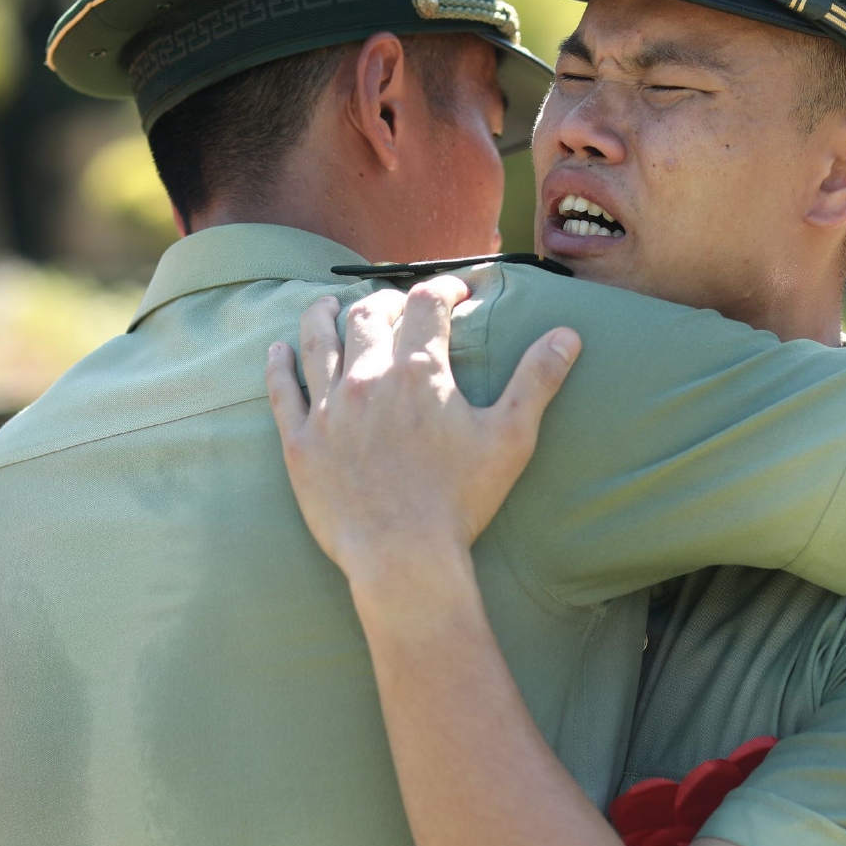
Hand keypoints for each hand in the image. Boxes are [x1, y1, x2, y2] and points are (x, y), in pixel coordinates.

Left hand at [266, 277, 579, 587]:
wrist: (402, 557)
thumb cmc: (460, 500)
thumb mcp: (511, 438)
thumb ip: (537, 380)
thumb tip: (567, 335)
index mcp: (418, 371)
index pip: (427, 303)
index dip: (443, 288)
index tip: (455, 292)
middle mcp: (367, 378)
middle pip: (367, 314)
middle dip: (386, 301)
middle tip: (397, 306)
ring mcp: (328, 409)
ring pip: (317, 341)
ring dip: (323, 316)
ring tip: (326, 306)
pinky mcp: (300, 442)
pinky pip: (282, 392)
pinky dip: (279, 366)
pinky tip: (278, 352)